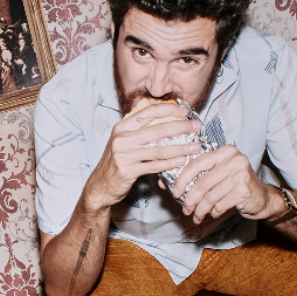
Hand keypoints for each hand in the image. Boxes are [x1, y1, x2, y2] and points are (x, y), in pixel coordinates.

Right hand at [84, 102, 202, 210]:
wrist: (100, 185)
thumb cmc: (115, 162)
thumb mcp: (122, 141)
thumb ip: (137, 129)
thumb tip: (158, 114)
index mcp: (121, 127)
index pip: (148, 112)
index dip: (168, 110)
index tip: (184, 111)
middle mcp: (121, 139)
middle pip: (157, 130)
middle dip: (181, 127)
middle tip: (196, 126)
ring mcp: (124, 155)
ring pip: (159, 149)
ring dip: (180, 148)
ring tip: (195, 146)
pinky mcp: (128, 171)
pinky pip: (154, 166)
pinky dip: (170, 163)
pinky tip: (181, 161)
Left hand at [171, 145, 272, 223]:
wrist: (261, 197)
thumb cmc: (233, 184)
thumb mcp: (214, 175)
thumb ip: (192, 176)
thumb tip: (162, 183)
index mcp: (223, 151)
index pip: (195, 164)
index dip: (181, 180)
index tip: (174, 192)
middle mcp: (233, 159)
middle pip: (201, 183)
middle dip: (189, 200)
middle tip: (185, 210)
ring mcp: (240, 174)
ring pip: (209, 197)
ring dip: (200, 210)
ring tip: (196, 216)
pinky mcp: (244, 190)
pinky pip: (219, 205)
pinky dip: (213, 212)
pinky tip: (212, 214)